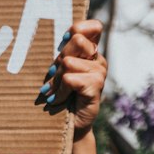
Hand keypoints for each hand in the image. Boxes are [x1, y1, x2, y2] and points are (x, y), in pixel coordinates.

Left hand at [38, 19, 106, 133]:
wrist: (70, 126)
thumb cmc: (61, 96)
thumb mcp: (60, 71)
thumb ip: (63, 54)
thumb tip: (60, 38)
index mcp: (91, 52)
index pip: (93, 27)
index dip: (77, 29)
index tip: (64, 40)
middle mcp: (98, 60)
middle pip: (77, 40)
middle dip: (59, 59)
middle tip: (53, 77)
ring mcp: (100, 73)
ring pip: (68, 62)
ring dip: (56, 80)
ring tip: (55, 91)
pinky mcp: (96, 86)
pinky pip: (69, 79)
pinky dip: (59, 91)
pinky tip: (58, 100)